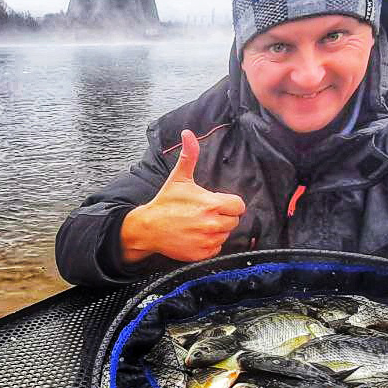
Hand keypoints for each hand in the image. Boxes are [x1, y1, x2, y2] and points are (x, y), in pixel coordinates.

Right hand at [121, 130, 246, 263]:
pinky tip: (196, 235)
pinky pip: (217, 249)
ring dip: (217, 230)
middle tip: (205, 212)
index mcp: (211, 204)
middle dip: (223, 216)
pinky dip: (209, 243)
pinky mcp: (202, 254)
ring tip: (199, 223)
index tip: (218, 202)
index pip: (239, 206)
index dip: (230, 203)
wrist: (149, 228)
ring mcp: (207, 240)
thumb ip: (189, 156)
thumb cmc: (165, 203)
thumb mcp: (179, 178)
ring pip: (225, 235)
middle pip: (233, 220)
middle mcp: (212, 223)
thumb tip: (188, 134)